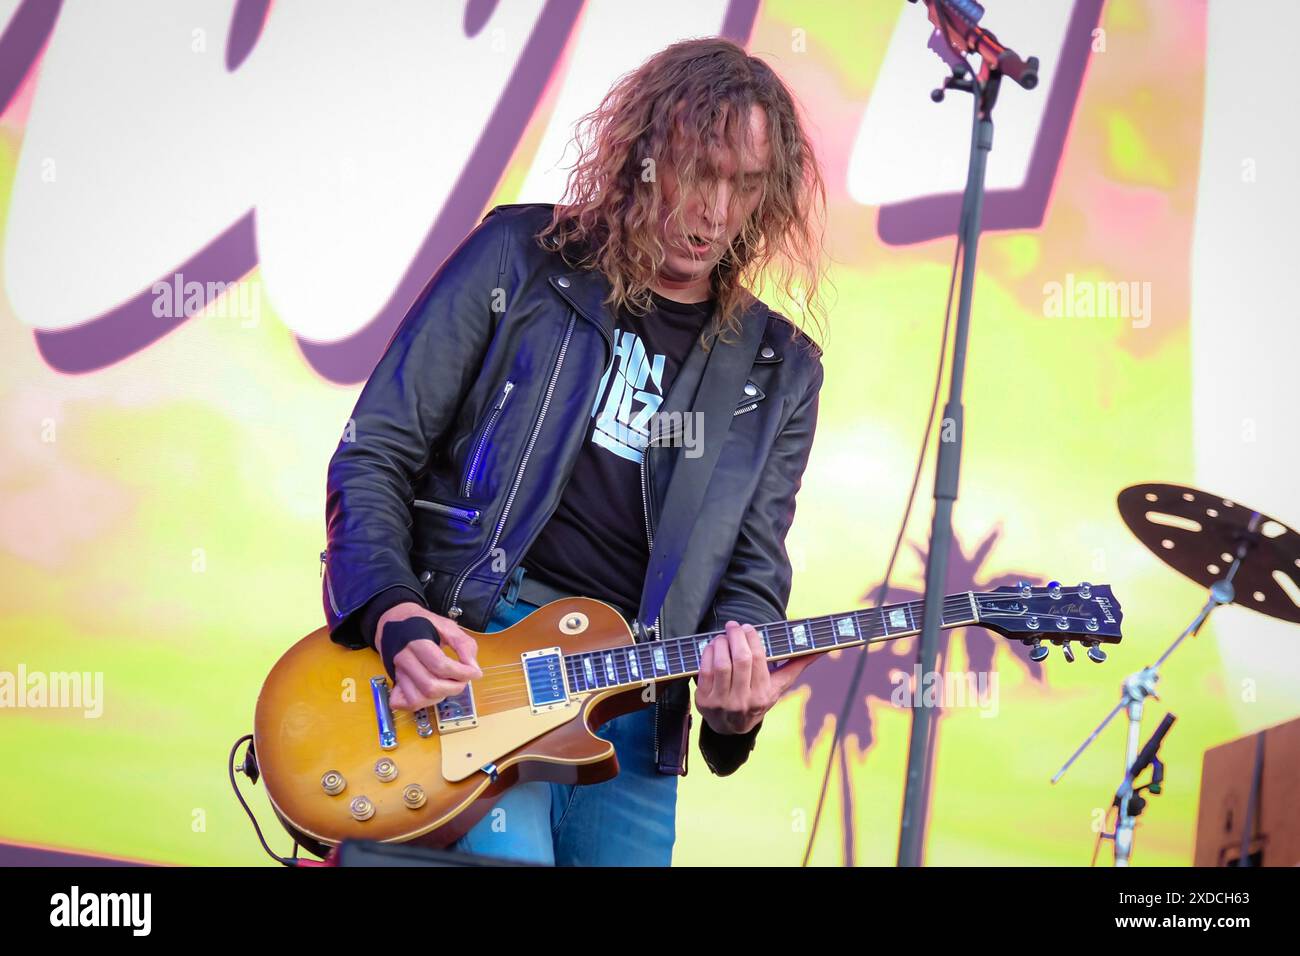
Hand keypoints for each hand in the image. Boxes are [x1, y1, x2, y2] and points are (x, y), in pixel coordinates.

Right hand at [375, 602, 482, 710]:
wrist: (394, 622)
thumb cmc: (422, 624)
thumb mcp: (447, 625)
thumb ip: (464, 644)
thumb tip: (473, 667)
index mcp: (416, 640)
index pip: (440, 665)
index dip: (462, 673)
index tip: (475, 672)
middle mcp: (403, 659)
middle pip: (430, 686)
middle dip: (453, 688)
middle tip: (462, 679)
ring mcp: (396, 673)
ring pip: (417, 699)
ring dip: (439, 697)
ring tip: (447, 684)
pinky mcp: (394, 682)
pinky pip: (405, 703)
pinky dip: (421, 703)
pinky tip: (430, 691)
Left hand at [695, 620, 819, 734]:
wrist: (731, 728)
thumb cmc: (757, 699)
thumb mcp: (778, 686)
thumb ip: (797, 666)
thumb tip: (823, 650)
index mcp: (762, 695)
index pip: (757, 660)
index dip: (751, 639)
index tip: (748, 628)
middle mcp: (742, 701)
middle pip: (740, 660)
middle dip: (736, 637)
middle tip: (734, 625)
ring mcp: (721, 703)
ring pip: (721, 664)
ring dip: (720, 643)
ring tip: (723, 636)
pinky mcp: (703, 701)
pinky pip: (704, 670)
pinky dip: (707, 653)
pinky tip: (713, 646)